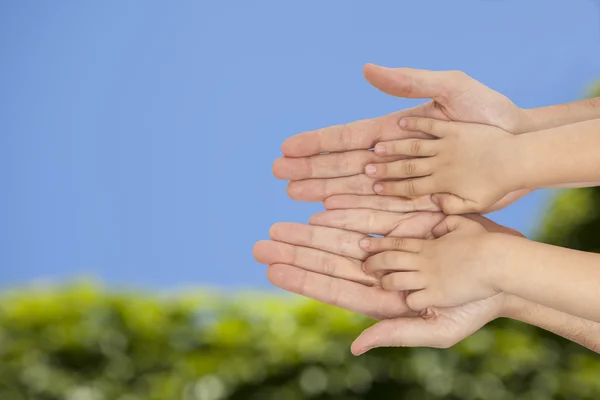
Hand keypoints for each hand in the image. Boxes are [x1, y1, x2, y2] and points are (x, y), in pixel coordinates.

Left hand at [254, 207, 518, 352]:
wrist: (505, 271)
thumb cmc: (476, 307)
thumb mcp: (438, 328)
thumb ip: (395, 333)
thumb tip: (355, 346)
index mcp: (383, 298)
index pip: (333, 288)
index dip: (302, 278)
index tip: (272, 269)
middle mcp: (380, 270)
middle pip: (329, 260)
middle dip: (295, 252)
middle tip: (261, 246)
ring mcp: (390, 245)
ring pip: (341, 236)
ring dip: (310, 230)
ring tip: (279, 226)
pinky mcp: (404, 222)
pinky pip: (370, 214)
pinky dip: (346, 209)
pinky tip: (321, 206)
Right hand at [273, 64, 532, 209]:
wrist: (520, 144)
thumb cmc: (488, 113)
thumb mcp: (450, 89)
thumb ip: (408, 82)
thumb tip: (365, 69)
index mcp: (395, 130)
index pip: (347, 138)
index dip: (316, 144)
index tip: (286, 148)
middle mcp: (393, 157)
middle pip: (343, 165)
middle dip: (310, 169)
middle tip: (278, 176)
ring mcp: (403, 181)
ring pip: (355, 189)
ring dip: (323, 191)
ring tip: (295, 196)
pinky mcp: (419, 201)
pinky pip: (381, 209)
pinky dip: (354, 212)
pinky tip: (330, 214)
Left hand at [361, 216, 506, 310]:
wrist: (501, 262)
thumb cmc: (487, 244)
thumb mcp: (465, 225)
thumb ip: (446, 226)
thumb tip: (435, 228)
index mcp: (429, 246)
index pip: (396, 243)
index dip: (378, 244)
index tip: (363, 242)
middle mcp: (424, 262)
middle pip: (389, 260)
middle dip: (373, 263)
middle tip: (364, 264)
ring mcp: (429, 278)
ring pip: (394, 281)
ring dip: (387, 282)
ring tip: (383, 282)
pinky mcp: (437, 295)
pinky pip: (413, 300)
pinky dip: (409, 301)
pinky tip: (411, 299)